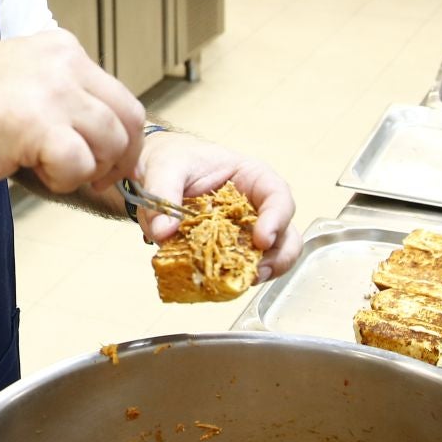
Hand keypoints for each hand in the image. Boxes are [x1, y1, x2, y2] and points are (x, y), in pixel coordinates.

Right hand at [0, 28, 144, 193]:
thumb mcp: (16, 79)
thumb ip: (58, 94)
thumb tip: (99, 134)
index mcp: (60, 47)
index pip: (119, 94)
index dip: (119, 136)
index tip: (104, 159)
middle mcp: (63, 62)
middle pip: (128, 118)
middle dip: (119, 157)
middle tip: (96, 178)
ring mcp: (53, 92)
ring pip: (111, 144)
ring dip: (87, 170)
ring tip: (48, 169)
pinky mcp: (40, 126)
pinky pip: (81, 166)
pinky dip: (64, 180)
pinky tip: (32, 171)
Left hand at [133, 131, 302, 283]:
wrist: (156, 172)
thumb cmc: (173, 158)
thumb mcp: (165, 167)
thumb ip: (164, 193)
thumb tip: (163, 231)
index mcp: (251, 177)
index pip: (277, 195)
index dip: (277, 219)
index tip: (262, 239)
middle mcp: (256, 206)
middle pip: (285, 233)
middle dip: (278, 256)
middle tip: (255, 270)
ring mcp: (245, 231)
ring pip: (270, 256)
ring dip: (260, 271)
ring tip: (239, 281)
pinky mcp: (228, 250)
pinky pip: (240, 267)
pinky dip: (234, 277)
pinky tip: (218, 282)